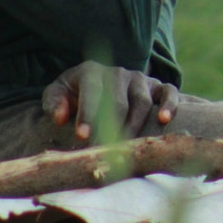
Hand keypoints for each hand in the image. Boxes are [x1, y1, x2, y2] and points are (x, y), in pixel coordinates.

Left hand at [41, 61, 179, 141]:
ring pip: (141, 101)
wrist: (99, 84)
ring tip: (127, 145)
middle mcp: (118, 73)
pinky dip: (168, 104)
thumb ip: (54, 103)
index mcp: (91, 72)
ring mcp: (140, 79)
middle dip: (111, 127)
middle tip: (104, 150)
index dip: (87, 114)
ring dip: (134, 125)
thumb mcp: (57, 94)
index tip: (83, 137)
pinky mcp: (158, 86)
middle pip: (118, 101)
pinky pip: (169, 92)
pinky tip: (163, 120)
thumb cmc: (74, 94)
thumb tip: (61, 117)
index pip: (91, 92)